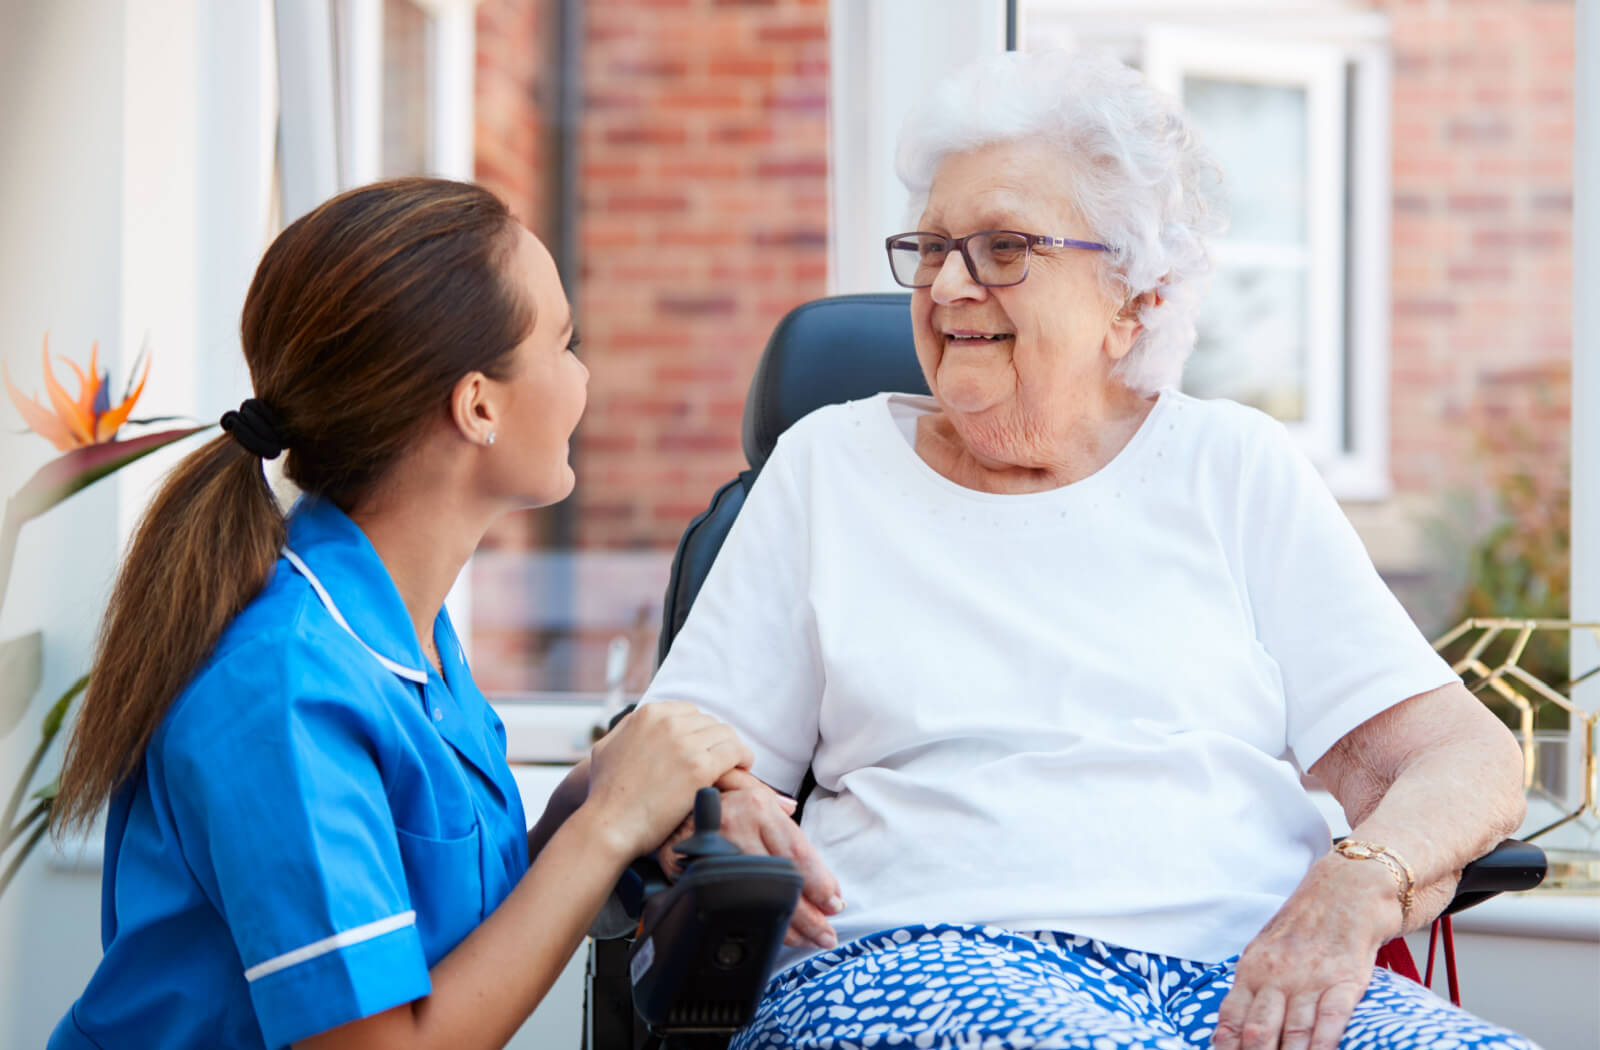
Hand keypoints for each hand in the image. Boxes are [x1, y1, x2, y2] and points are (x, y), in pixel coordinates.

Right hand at [584, 702, 752, 858]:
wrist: (609, 825)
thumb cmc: (604, 794)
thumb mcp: (606, 747)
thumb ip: (626, 729)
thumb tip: (639, 723)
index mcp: (648, 714)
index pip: (689, 712)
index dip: (699, 730)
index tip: (703, 747)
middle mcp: (668, 723)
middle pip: (709, 722)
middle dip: (715, 741)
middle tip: (720, 760)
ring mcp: (685, 744)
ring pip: (726, 735)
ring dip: (732, 749)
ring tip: (735, 765)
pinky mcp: (700, 768)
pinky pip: (735, 753)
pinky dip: (743, 759)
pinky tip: (742, 769)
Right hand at [655, 768, 844, 949]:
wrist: (664, 812)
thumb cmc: (713, 804)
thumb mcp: (747, 792)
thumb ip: (775, 808)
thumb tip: (794, 811)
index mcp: (758, 806)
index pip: (797, 852)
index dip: (820, 883)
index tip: (835, 903)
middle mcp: (738, 825)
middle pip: (782, 879)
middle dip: (809, 913)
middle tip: (827, 933)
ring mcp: (715, 850)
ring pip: (759, 897)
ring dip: (786, 924)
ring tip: (808, 938)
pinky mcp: (696, 870)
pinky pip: (732, 904)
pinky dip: (755, 921)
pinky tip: (771, 932)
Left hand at [1214, 854, 1400, 1049]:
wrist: (1345, 892)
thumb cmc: (1301, 928)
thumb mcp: (1264, 952)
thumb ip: (1249, 990)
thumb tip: (1228, 1034)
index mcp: (1252, 969)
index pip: (1232, 1017)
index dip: (1227, 1046)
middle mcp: (1277, 975)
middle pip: (1259, 1030)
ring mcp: (1311, 979)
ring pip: (1293, 1030)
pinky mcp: (1345, 981)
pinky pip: (1331, 1019)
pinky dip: (1323, 1044)